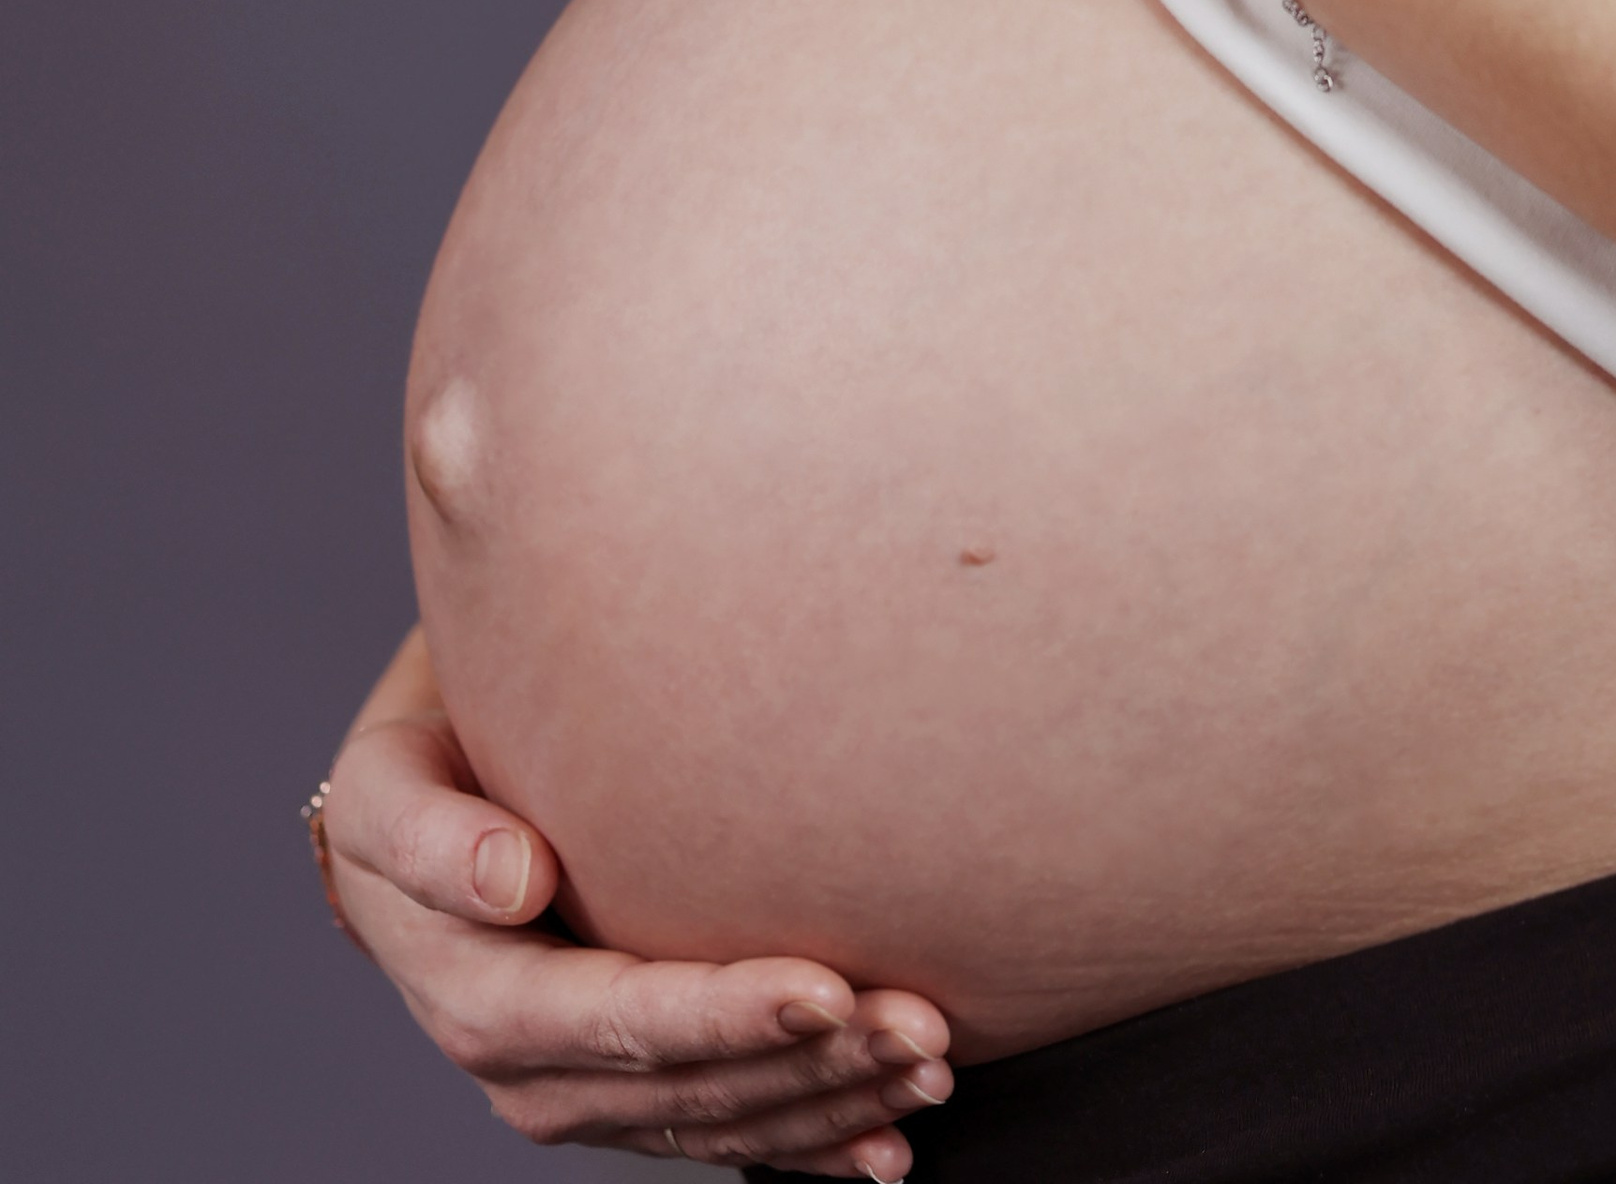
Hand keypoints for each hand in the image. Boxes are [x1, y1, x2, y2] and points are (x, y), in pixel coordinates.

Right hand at [322, 634, 951, 1174]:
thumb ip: (433, 838)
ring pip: (726, 1117)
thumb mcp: (388, 788)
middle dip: (814, 1063)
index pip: (617, 1020)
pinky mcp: (630, 1091)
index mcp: (478, 997)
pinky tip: (889, 1140)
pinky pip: (728, 1130)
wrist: (419, 806)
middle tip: (923, 1025)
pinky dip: (813, 1142)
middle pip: (692, 1083)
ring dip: (835, 1102)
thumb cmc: (419, 768)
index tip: (825, 986)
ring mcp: (586, 1091)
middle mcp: (531, 1068)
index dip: (724, 1013)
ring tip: (933, 1065)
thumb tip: (513, 878)